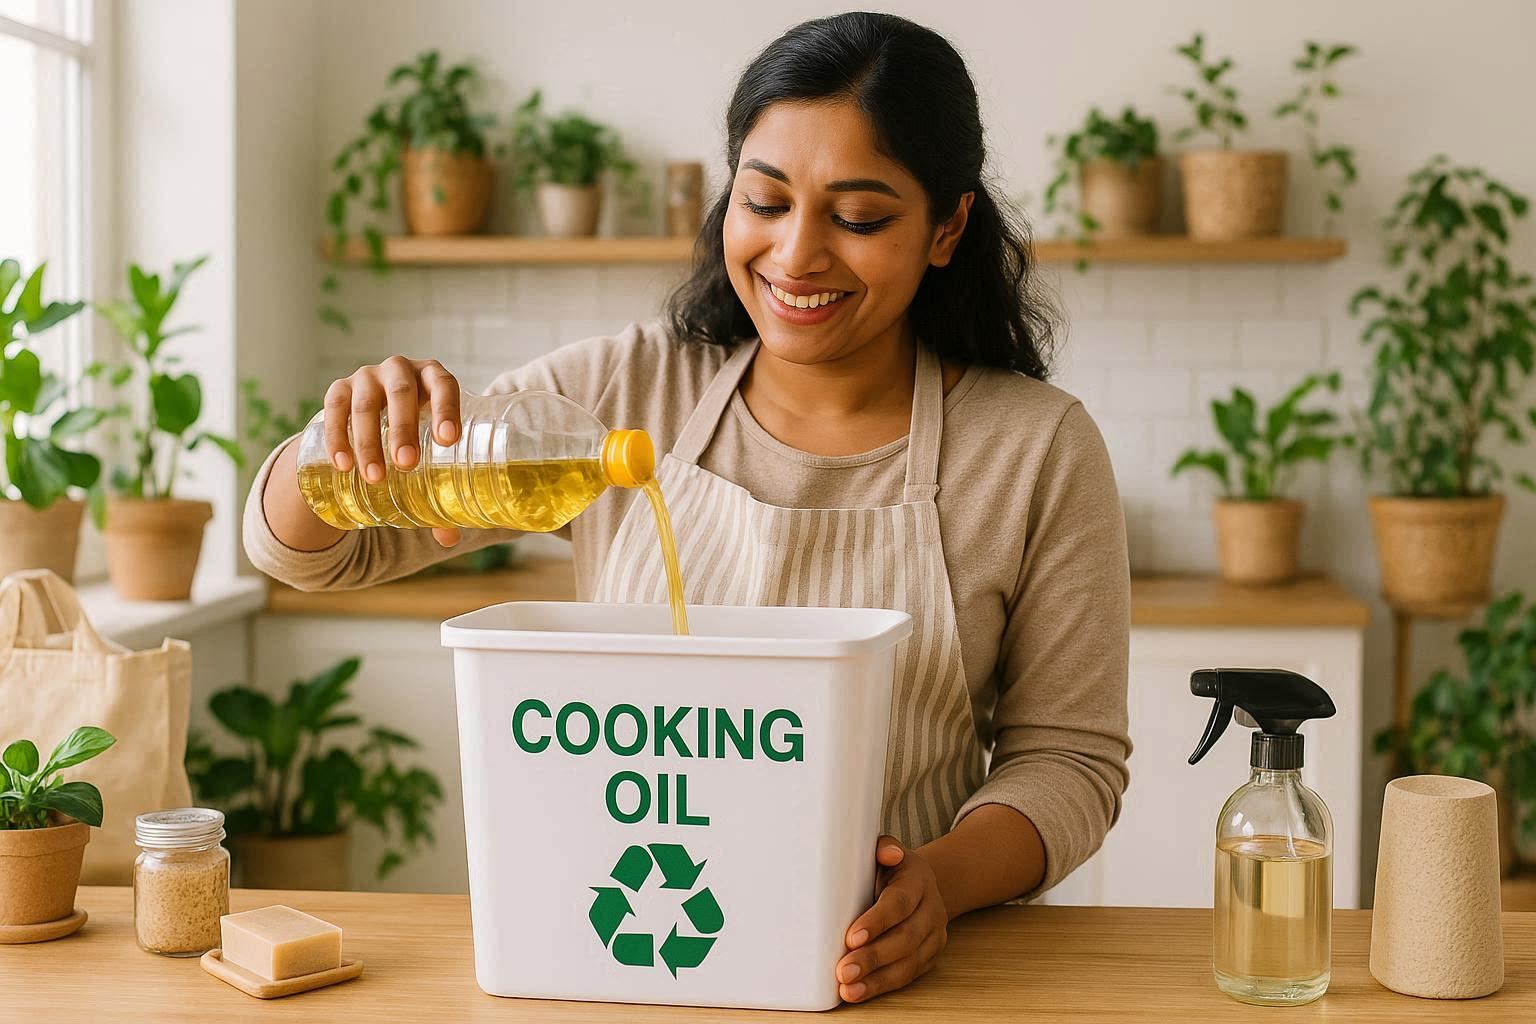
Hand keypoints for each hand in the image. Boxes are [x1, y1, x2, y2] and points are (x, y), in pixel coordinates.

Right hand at [323, 355, 462, 546]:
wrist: (372, 417)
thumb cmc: (414, 437)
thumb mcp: (429, 455)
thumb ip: (440, 491)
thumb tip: (450, 539)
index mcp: (433, 379)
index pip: (444, 384)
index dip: (447, 408)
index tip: (447, 441)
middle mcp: (400, 370)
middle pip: (402, 392)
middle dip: (403, 428)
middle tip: (406, 465)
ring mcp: (366, 376)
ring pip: (366, 403)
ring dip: (368, 440)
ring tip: (374, 477)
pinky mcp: (338, 389)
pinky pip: (334, 408)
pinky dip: (337, 437)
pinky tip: (342, 464)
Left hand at [835, 836, 947, 1003]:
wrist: (920, 883)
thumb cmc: (890, 867)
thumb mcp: (885, 850)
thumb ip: (882, 847)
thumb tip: (887, 853)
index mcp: (918, 879)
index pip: (900, 903)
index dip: (877, 921)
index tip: (852, 937)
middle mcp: (931, 909)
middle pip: (905, 938)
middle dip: (873, 957)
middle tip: (844, 970)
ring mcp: (934, 935)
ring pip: (908, 963)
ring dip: (876, 979)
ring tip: (848, 988)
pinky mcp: (929, 957)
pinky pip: (907, 976)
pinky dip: (881, 986)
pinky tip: (858, 992)